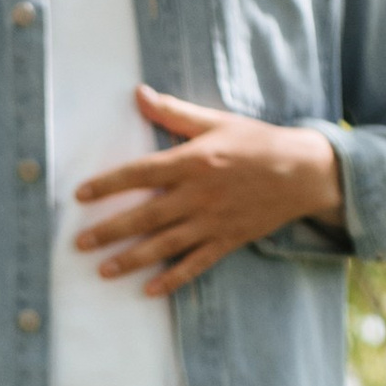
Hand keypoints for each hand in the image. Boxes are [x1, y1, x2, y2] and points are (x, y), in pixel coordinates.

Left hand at [73, 90, 344, 295]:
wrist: (305, 171)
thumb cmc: (257, 143)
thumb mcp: (216, 122)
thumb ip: (174, 113)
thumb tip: (139, 94)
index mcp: (194, 162)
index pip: (140, 174)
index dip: (108, 185)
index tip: (80, 195)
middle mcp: (199, 195)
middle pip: (146, 216)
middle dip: (110, 231)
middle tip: (80, 243)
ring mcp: (213, 221)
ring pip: (165, 245)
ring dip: (132, 259)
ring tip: (102, 271)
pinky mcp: (227, 240)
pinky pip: (196, 264)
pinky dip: (173, 278)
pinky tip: (149, 291)